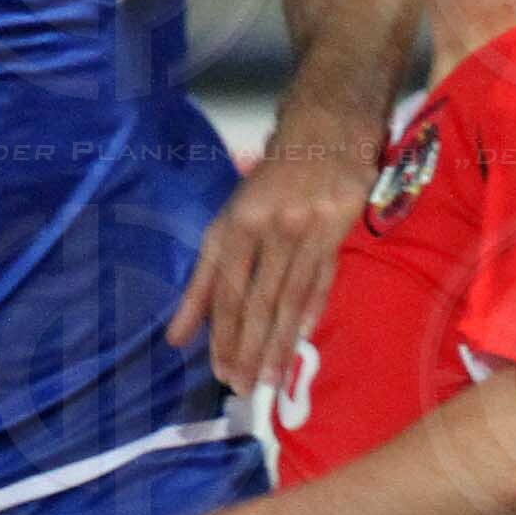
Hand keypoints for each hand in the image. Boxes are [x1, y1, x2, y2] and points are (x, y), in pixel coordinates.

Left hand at [169, 141, 367, 394]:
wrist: (324, 127)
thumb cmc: (270, 182)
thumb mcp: (228, 223)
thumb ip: (202, 283)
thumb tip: (176, 337)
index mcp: (235, 224)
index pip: (224, 291)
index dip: (221, 335)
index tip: (219, 372)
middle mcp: (268, 227)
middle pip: (256, 299)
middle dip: (247, 348)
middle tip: (242, 388)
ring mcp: (306, 227)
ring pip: (289, 296)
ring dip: (278, 342)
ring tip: (268, 379)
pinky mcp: (339, 227)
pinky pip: (322, 278)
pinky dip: (311, 312)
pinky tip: (302, 341)